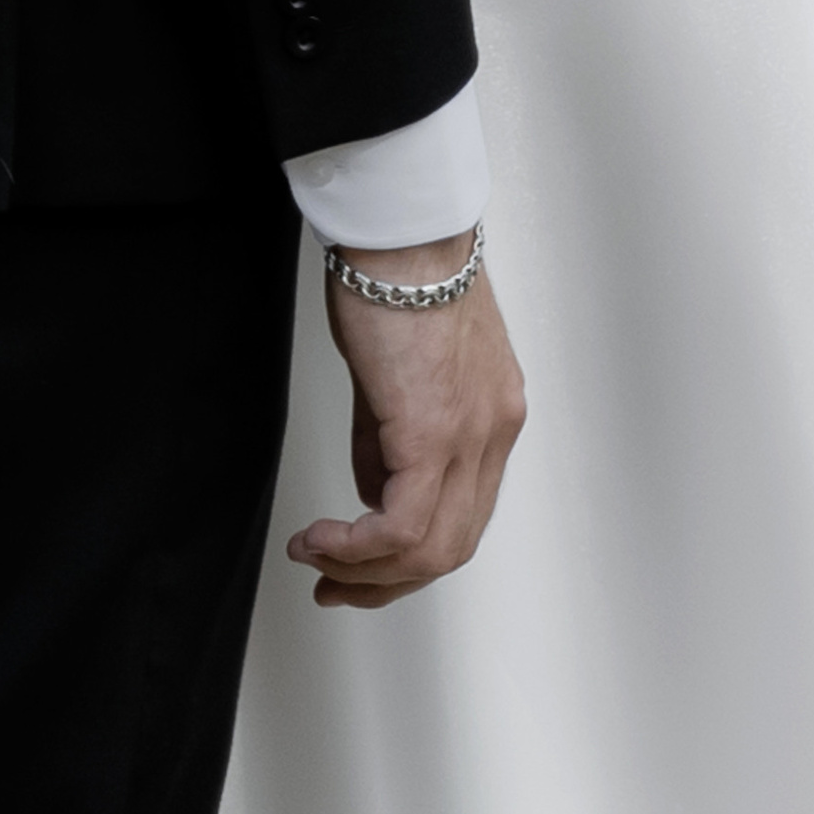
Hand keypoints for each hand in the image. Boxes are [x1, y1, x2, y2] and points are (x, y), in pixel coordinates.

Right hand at [289, 239, 525, 609]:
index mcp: (496, 414)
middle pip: (452, 546)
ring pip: (431, 549)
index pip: (465, 514)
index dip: (412, 553)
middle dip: (387, 581)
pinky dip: (356, 547)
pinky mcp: (431, 432)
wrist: (401, 229)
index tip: (361, 562)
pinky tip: (320, 538)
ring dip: (366, 571)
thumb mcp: (403, 368)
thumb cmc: (398, 271)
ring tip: (316, 561)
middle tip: (335, 584)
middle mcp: (496, 431)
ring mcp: (471, 436)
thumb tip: (372, 493)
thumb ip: (391, 437)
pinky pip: (400, 526)